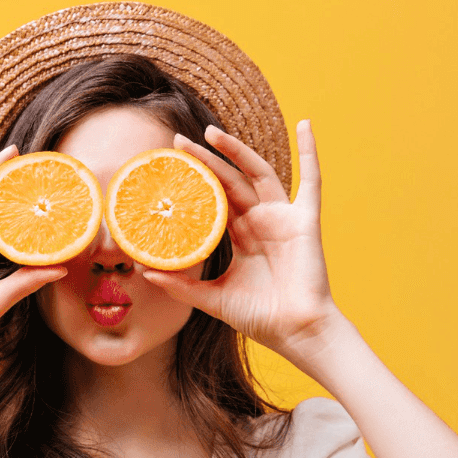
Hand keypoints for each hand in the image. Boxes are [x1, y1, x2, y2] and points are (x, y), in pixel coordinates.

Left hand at [141, 121, 345, 366]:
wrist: (295, 332)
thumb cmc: (260, 318)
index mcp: (242, 237)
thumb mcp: (212, 299)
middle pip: (229, 181)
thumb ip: (182, 285)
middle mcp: (260, 222)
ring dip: (237, 151)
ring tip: (211, 133)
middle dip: (205, 160)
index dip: (195, 183)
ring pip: (257, 173)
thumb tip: (145, 273)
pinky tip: (305, 125)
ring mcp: (283, 218)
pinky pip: (312, 180)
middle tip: (178, 143)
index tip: (170, 168)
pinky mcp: (305, 221)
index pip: (214, 200)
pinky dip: (310, 152)